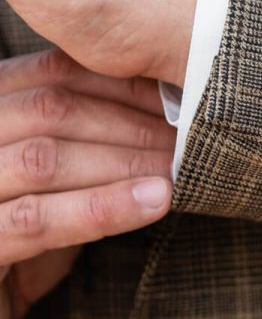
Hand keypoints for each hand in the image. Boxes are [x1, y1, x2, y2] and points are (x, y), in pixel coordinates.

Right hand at [0, 48, 174, 318]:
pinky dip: (102, 207)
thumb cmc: (17, 243)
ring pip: (45, 159)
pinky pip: (38, 219)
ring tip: (177, 170)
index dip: (120, 84)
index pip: (50, 75)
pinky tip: (153, 203)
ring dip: (123, 163)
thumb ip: (88, 149)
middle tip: (187, 138)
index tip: (175, 98)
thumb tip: (166, 122)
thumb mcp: (54, 187)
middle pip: (50, 110)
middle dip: (128, 123)